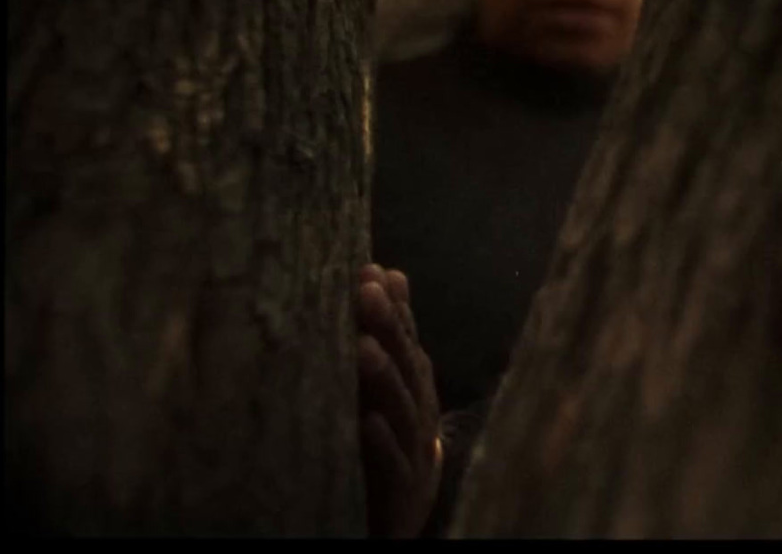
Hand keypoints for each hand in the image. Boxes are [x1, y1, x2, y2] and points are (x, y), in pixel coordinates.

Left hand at [356, 263, 441, 537]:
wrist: (405, 512)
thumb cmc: (392, 438)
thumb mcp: (394, 383)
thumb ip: (391, 333)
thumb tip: (389, 270)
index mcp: (414, 386)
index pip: (406, 340)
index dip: (393, 307)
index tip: (371, 272)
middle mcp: (418, 413)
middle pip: (406, 367)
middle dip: (388, 329)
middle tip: (366, 293)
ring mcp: (413, 451)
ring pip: (402, 411)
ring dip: (385, 378)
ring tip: (363, 348)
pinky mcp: (401, 491)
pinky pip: (392, 466)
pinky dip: (382, 444)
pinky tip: (368, 422)